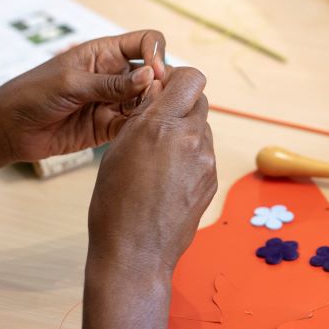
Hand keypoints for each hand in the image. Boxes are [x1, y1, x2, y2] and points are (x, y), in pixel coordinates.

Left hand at [0, 30, 166, 162]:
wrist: (9, 128)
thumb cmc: (32, 94)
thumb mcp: (71, 83)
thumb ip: (110, 83)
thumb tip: (150, 77)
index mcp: (105, 53)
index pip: (146, 42)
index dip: (156, 54)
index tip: (155, 73)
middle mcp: (115, 75)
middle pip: (153, 73)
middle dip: (161, 84)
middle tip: (156, 101)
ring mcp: (114, 101)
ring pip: (149, 101)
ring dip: (154, 108)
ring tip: (150, 119)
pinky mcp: (109, 127)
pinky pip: (135, 125)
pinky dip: (142, 128)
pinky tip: (141, 133)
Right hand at [87, 67, 215, 273]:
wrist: (135, 251)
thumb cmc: (115, 202)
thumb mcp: (119, 148)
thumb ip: (143, 115)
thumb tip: (158, 90)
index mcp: (162, 125)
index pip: (191, 78)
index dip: (178, 79)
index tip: (164, 88)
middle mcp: (190, 138)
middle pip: (199, 101)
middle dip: (181, 105)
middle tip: (159, 123)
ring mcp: (206, 160)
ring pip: (201, 128)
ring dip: (185, 132)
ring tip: (159, 157)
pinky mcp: (212, 179)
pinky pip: (204, 154)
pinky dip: (190, 157)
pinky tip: (169, 177)